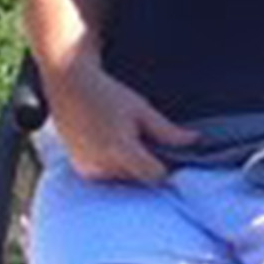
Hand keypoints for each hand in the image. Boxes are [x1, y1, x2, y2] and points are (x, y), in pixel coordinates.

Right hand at [44, 60, 198, 183]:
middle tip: (142, 136)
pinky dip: (114, 165)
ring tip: (122, 136)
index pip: (155, 175)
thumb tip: (195, 141)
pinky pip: (108, 176)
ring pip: (124, 178)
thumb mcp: (142, 109)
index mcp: (120, 149)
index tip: (169, 152)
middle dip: (147, 162)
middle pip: (140, 177)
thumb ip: (167, 131)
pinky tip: (110, 142)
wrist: (69, 86)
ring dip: (130, 165)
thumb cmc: (107, 94)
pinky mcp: (81, 170)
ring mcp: (88, 169)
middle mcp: (101, 165)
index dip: (167, 166)